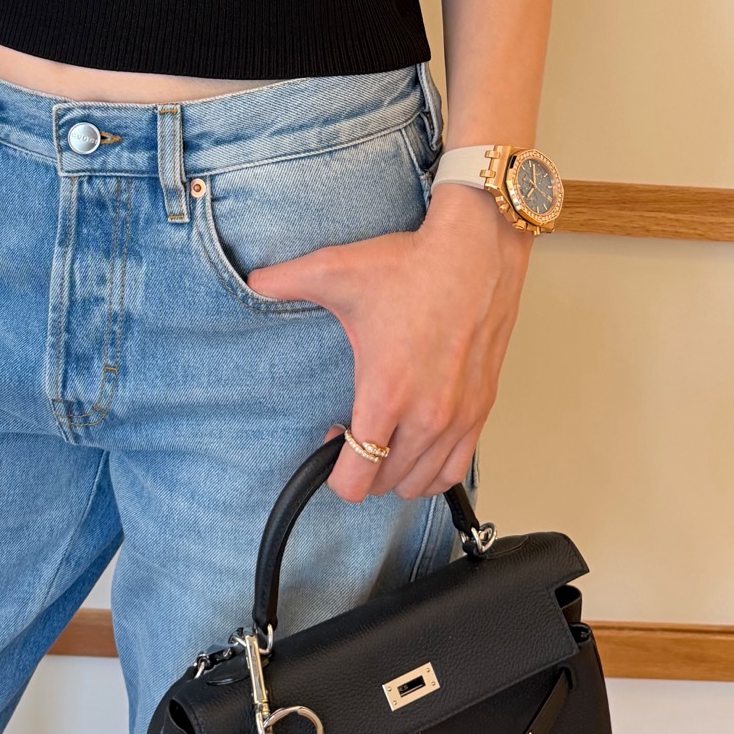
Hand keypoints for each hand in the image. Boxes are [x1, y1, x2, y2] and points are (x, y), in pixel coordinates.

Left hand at [245, 184, 531, 502]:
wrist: (474, 249)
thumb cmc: (411, 264)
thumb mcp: (335, 270)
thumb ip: (284, 281)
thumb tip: (251, 281)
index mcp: (387, 392)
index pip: (357, 477)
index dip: (334, 473)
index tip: (331, 439)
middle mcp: (427, 414)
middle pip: (386, 484)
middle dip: (362, 468)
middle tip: (353, 433)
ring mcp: (459, 415)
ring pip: (423, 484)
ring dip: (397, 474)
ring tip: (384, 440)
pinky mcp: (482, 407)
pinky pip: (457, 468)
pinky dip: (434, 470)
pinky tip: (419, 445)